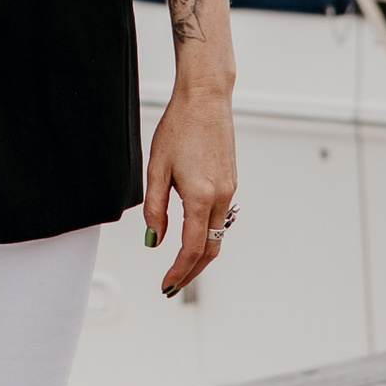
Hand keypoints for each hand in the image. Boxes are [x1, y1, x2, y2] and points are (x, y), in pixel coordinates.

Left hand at [143, 84, 236, 295]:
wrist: (206, 99)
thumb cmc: (178, 128)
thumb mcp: (156, 169)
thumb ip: (154, 208)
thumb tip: (154, 240)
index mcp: (199, 197)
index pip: (191, 248)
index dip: (178, 271)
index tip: (166, 285)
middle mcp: (220, 198)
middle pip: (210, 250)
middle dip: (192, 272)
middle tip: (173, 285)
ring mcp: (229, 190)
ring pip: (218, 235)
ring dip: (201, 254)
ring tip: (181, 266)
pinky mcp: (231, 182)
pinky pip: (220, 218)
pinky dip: (208, 234)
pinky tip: (192, 234)